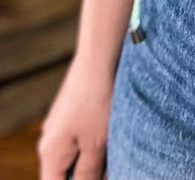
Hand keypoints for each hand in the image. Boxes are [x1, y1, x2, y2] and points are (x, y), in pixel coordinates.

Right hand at [37, 55, 114, 179]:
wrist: (100, 57)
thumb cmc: (98, 101)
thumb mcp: (96, 145)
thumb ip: (88, 175)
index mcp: (50, 154)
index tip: (98, 175)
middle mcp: (49, 141)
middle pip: (66, 173)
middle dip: (89, 174)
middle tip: (110, 164)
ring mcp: (60, 125)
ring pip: (77, 155)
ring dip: (96, 158)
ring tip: (113, 145)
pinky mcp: (73, 112)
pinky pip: (82, 137)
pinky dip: (97, 141)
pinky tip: (113, 132)